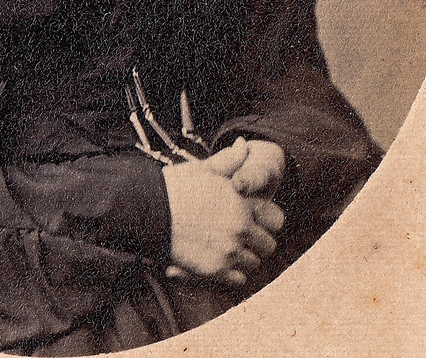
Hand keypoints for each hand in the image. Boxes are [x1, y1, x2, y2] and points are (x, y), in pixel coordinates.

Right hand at [162, 139, 284, 288]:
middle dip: (258, 240)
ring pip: (255, 263)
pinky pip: (239, 279)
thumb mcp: (204, 168)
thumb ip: (230, 159)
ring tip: (229, 247)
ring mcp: (229, 250)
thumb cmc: (176, 186)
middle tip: (242, 235)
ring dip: (245, 257)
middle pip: (269, 244)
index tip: (256, 218)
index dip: (267, 219)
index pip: (277, 219)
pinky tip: (220, 259)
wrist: (148, 210)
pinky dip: (233, 273)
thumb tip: (243, 145)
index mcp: (242, 201)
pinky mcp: (215, 269)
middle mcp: (240, 226)